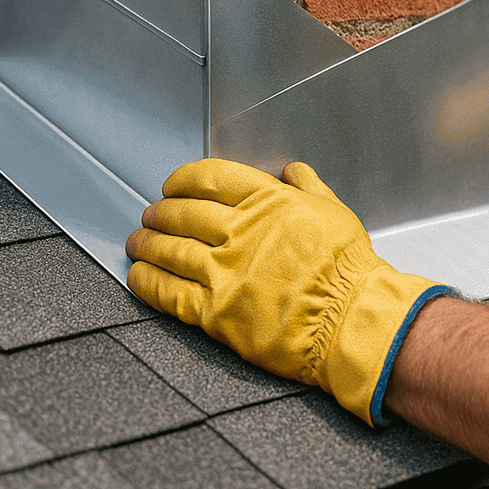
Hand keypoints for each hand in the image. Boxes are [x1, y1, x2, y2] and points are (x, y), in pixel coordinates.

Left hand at [126, 158, 451, 425]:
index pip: (212, 177)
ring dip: (147, 244)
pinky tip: (138, 277)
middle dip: (161, 212)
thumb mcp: (335, 212)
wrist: (350, 318)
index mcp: (269, 202)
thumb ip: (309, 188)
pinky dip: (148, 283)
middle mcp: (241, 232)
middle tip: (152, 214)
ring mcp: (225, 272)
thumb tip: (295, 170)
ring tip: (138, 242)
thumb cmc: (348, 270)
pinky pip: (169, 293)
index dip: (185, 178)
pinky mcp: (216, 312)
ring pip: (170, 250)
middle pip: (184, 213)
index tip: (174, 184)